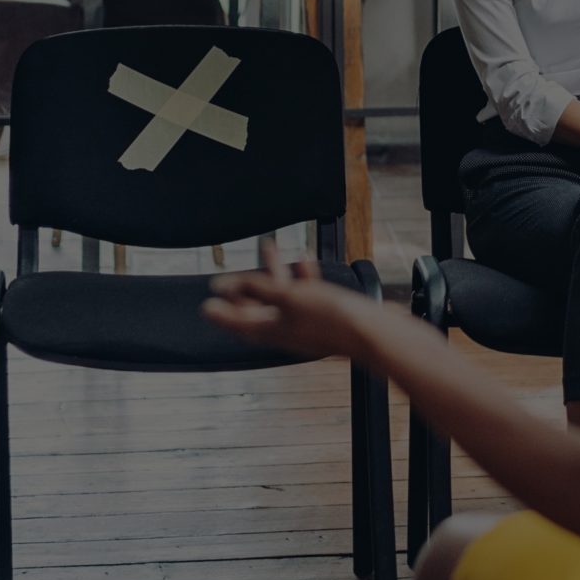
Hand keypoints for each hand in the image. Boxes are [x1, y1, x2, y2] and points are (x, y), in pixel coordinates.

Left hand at [204, 239, 380, 361]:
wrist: (371, 331)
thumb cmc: (330, 317)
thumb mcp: (288, 298)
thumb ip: (255, 290)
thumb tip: (221, 288)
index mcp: (272, 330)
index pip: (238, 322)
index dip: (222, 311)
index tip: (207, 303)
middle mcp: (286, 330)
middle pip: (257, 309)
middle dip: (247, 286)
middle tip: (234, 271)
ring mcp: (305, 324)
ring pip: (282, 297)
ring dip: (275, 273)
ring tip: (269, 247)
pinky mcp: (324, 316)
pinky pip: (305, 295)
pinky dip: (301, 278)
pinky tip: (302, 260)